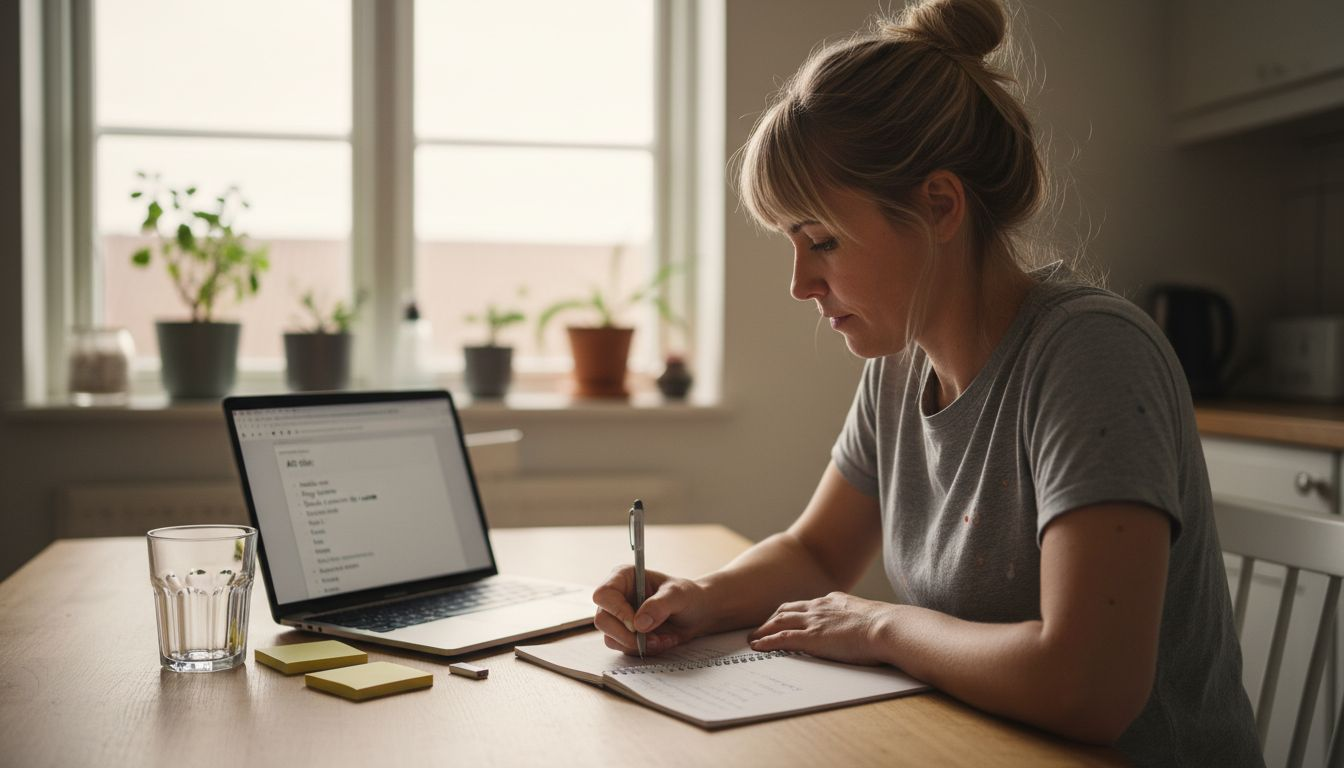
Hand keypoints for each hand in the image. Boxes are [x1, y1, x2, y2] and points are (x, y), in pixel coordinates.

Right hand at [591, 566, 712, 655]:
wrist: (697, 614)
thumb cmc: (687, 596)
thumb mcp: (678, 595)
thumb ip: (660, 605)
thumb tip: (638, 624)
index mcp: (623, 577)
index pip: (604, 594)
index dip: (616, 611)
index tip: (636, 625)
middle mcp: (616, 597)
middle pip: (602, 620)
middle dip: (627, 635)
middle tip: (652, 639)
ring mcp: (618, 617)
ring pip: (611, 638)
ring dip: (638, 645)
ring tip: (662, 639)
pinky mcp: (624, 635)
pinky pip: (624, 648)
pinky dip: (643, 650)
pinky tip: (661, 641)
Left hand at [747, 591, 896, 665]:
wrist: (888, 627)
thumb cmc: (887, 626)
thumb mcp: (868, 616)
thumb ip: (858, 619)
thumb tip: (863, 627)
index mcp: (833, 601)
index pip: (805, 605)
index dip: (791, 612)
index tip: (782, 618)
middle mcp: (819, 607)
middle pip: (786, 610)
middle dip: (771, 619)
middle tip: (760, 628)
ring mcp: (814, 621)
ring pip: (779, 622)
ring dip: (763, 630)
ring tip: (752, 638)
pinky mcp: (811, 638)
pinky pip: (782, 638)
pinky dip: (767, 641)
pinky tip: (757, 646)